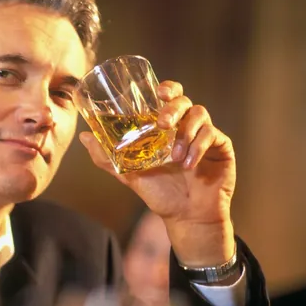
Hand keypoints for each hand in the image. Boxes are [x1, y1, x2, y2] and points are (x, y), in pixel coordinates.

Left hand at [79, 81, 235, 265]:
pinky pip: (213, 135)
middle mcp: (186, 126)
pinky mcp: (221, 147)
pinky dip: (198, 147)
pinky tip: (189, 164)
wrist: (185, 216)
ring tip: (175, 156)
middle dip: (173, 107)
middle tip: (162, 123)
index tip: (158, 93)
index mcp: (167, 127)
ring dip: (185, 132)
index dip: (167, 88)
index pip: (169, 97)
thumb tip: (84, 136)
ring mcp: (205, 134)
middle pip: (185, 100)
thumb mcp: (129, 174)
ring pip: (200, 115)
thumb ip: (107, 157)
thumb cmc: (160, 192)